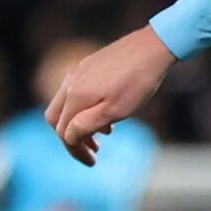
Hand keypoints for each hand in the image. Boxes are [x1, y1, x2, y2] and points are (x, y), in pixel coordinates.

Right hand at [48, 27, 175, 164]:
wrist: (153, 47)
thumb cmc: (137, 82)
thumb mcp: (114, 111)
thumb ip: (86, 126)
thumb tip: (67, 137)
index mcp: (75, 96)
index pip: (63, 132)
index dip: (75, 150)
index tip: (91, 163)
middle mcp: (70, 83)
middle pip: (57, 119)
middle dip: (72, 139)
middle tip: (93, 152)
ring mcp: (78, 72)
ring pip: (67, 105)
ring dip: (80, 124)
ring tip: (104, 135)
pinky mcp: (89, 65)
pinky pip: (78, 92)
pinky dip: (86, 109)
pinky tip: (107, 114)